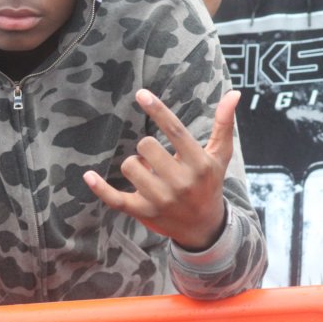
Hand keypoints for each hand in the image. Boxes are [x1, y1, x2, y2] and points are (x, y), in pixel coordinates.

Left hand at [84, 89, 239, 250]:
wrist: (205, 228)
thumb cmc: (209, 184)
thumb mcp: (219, 156)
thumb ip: (223, 124)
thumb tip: (233, 93)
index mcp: (199, 164)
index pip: (175, 131)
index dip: (157, 110)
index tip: (141, 93)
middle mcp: (181, 183)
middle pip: (146, 146)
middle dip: (147, 148)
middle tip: (157, 159)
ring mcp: (161, 199)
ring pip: (130, 166)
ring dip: (134, 166)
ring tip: (149, 174)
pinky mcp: (144, 212)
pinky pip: (116, 198)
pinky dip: (101, 188)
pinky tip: (88, 175)